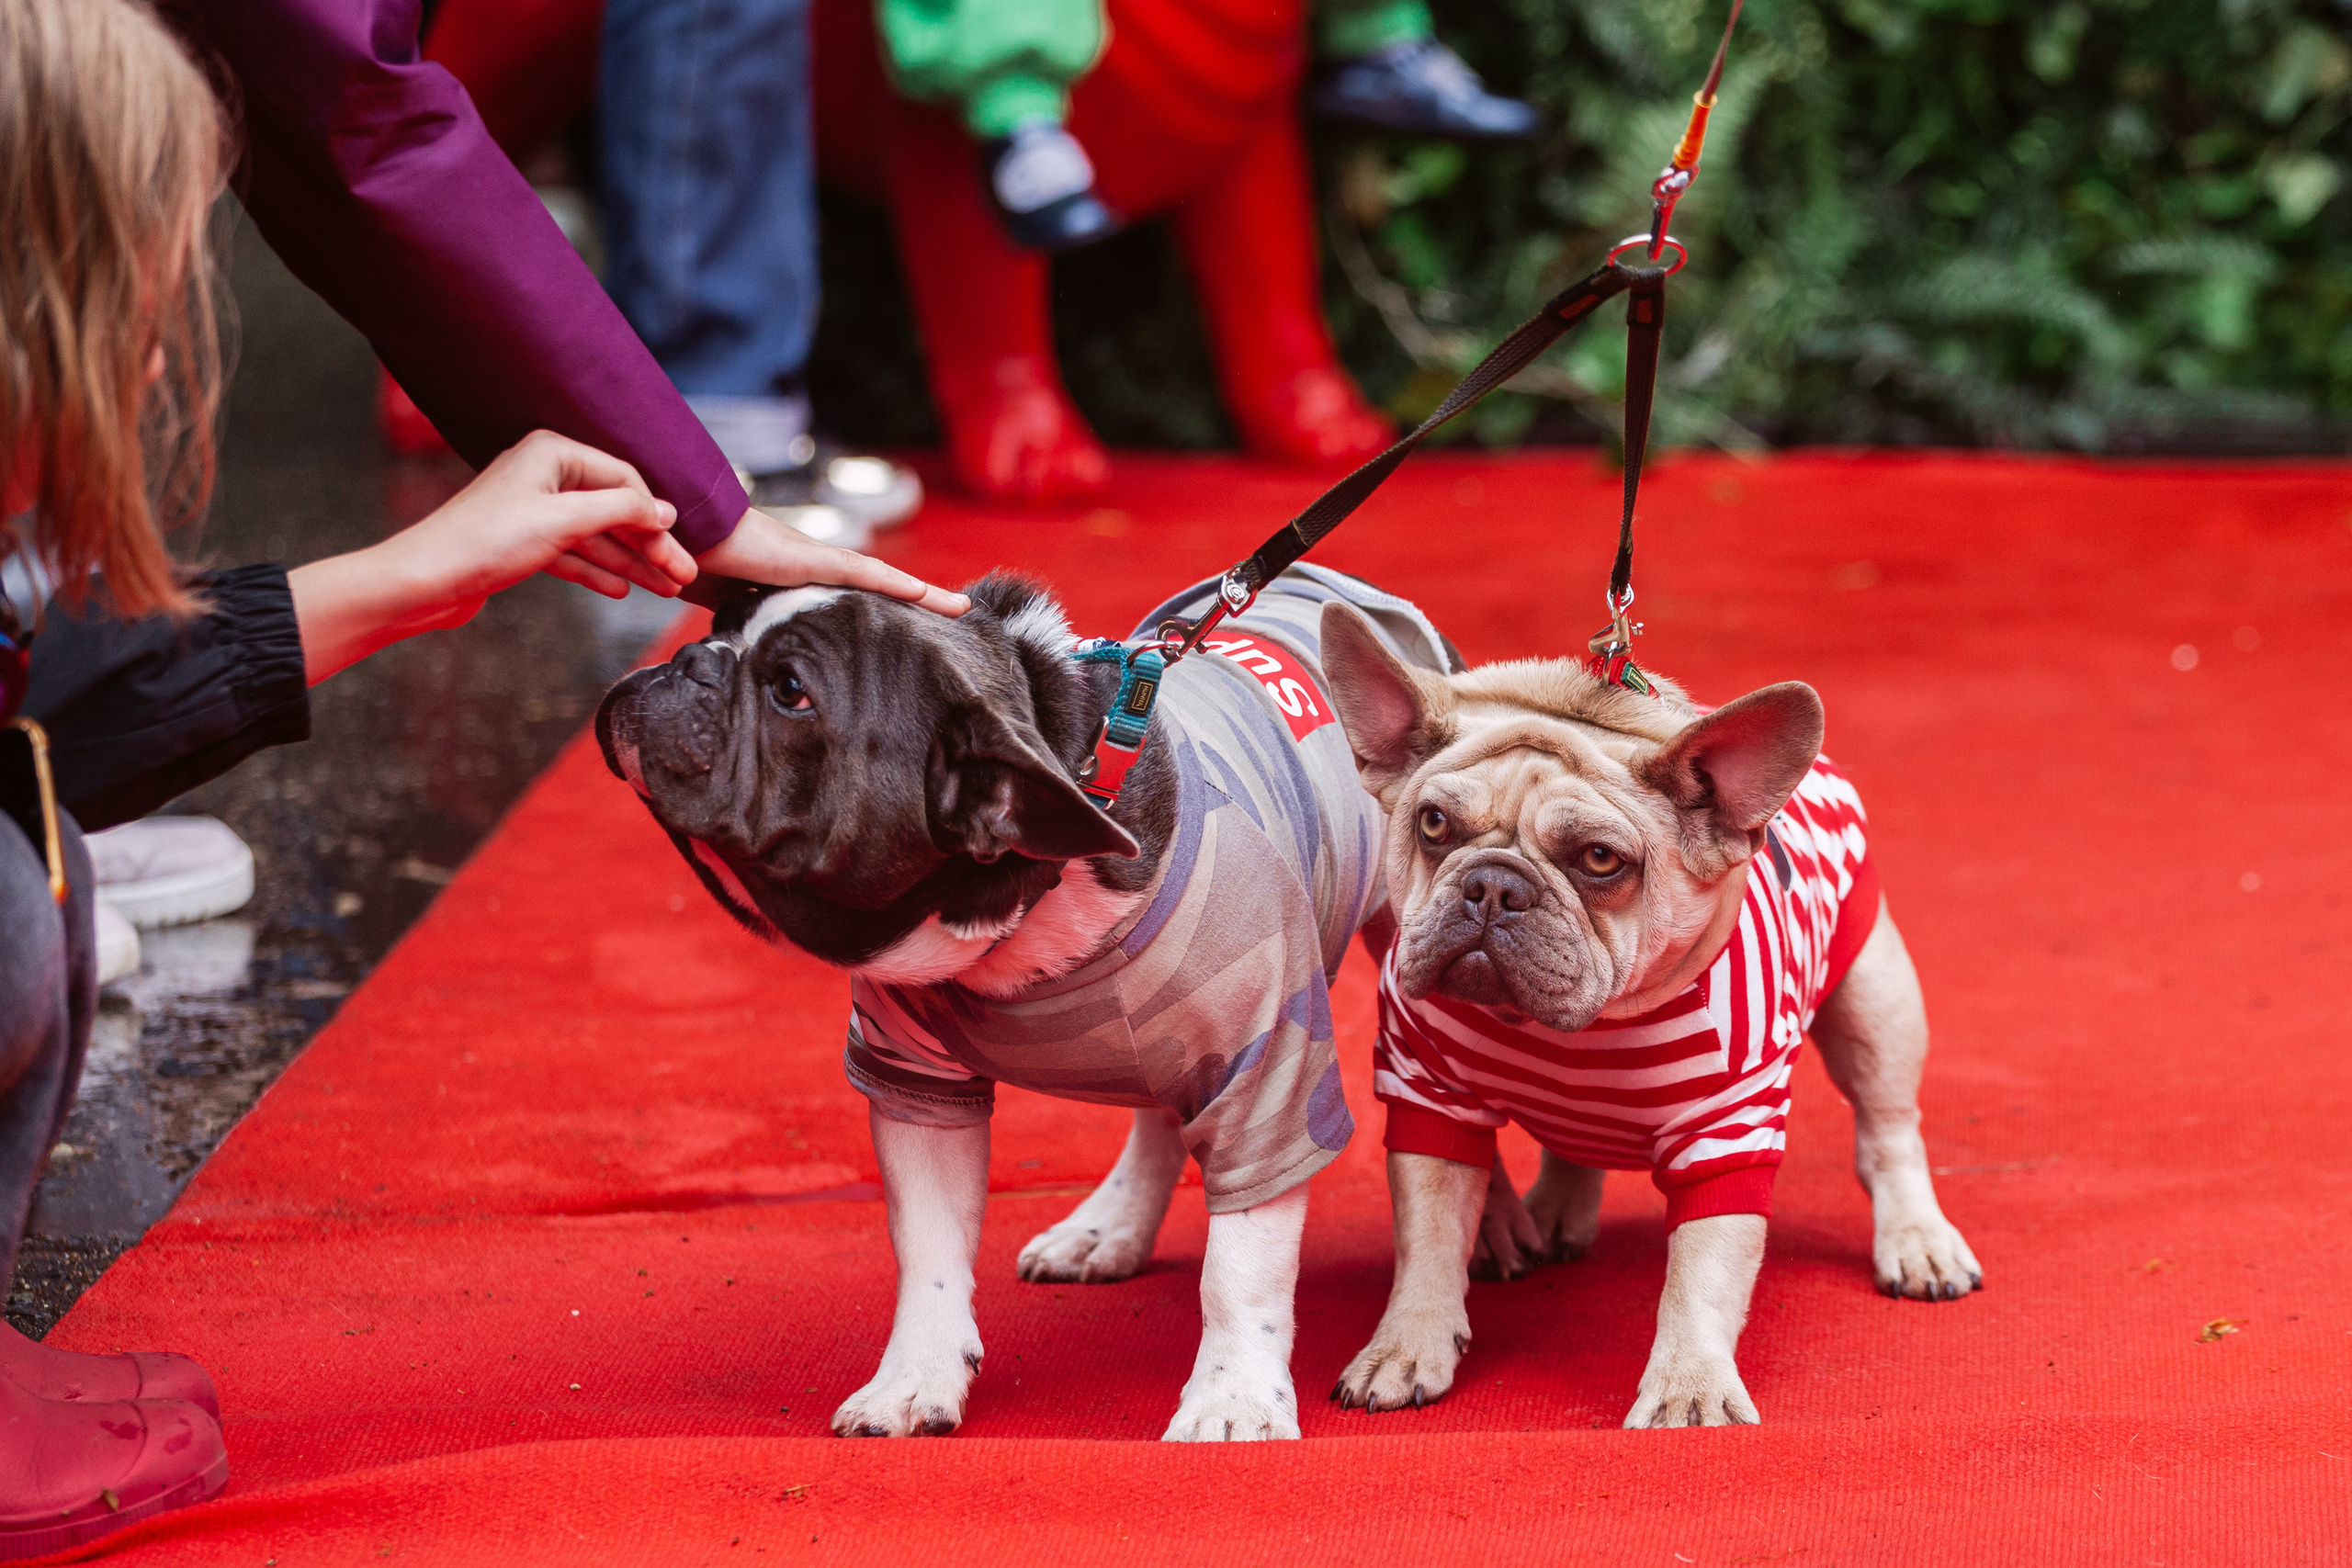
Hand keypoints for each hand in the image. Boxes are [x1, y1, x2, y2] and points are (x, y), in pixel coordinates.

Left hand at [290, 430, 694, 683]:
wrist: (426, 579)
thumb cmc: (485, 541)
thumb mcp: (564, 520)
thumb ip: (621, 511)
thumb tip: (666, 510)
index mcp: (552, 453)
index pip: (623, 480)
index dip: (655, 516)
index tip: (681, 548)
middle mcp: (544, 475)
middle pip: (614, 510)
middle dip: (649, 545)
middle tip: (683, 575)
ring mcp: (533, 510)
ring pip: (597, 536)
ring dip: (631, 563)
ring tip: (665, 589)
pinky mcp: (522, 542)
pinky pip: (573, 554)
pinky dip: (598, 571)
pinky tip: (622, 590)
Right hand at [690, 507, 967, 616]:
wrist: (681, 529)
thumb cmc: (698, 557)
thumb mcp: (730, 601)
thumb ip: (748, 619)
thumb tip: (749, 649)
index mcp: (800, 578)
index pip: (855, 595)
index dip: (886, 605)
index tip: (913, 623)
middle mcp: (816, 565)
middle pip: (879, 585)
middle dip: (918, 600)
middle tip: (958, 611)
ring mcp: (816, 559)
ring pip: (882, 579)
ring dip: (922, 594)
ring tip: (960, 608)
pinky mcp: (810, 559)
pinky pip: (862, 573)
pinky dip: (894, 583)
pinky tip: (925, 593)